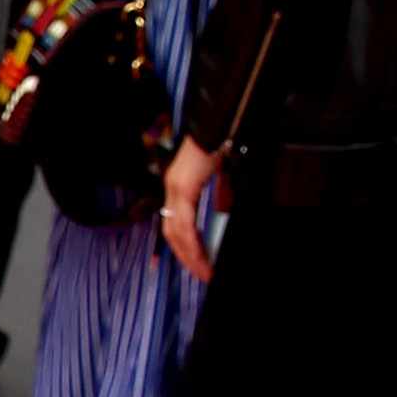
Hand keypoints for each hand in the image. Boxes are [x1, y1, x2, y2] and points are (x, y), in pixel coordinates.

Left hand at [159, 135, 223, 283]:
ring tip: (204, 271)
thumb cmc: (223, 142)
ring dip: (190, 255)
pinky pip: (184, 223)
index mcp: (180, 185)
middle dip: (186, 257)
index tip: (197, 262)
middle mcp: (172, 187)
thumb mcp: (224, 175)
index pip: (176, 223)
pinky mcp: (182, 187)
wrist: (221, 122)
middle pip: (172, 232)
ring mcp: (175, 187)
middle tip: (201, 274)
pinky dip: (193, 243)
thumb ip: (222, 194)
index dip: (184, 246)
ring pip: (176, 232)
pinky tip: (201, 256)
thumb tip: (223, 210)